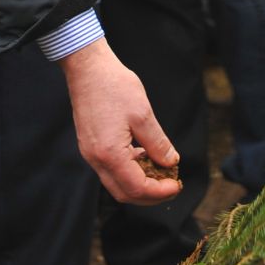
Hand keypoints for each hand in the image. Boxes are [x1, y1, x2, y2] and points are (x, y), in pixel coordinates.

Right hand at [61, 38, 182, 204]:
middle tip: (171, 185)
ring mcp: (90, 154)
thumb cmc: (115, 86)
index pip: (137, 188)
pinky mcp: (90, 146)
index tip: (177, 185)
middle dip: (150, 195)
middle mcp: (96, 160)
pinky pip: (110, 170)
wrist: (88, 68)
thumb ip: (157, 143)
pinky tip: (143, 156)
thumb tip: (171, 162)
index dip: (159, 192)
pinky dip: (129, 171)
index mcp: (110, 154)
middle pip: (124, 193)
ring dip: (139, 184)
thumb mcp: (143, 114)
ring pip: (116, 183)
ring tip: (160, 171)